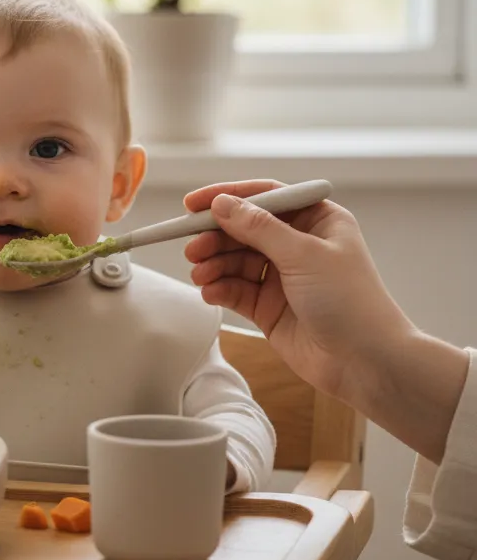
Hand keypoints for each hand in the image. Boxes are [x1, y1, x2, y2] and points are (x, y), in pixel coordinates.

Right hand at [183, 179, 413, 405]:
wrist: (365, 362)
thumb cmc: (349, 301)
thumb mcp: (303, 254)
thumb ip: (258, 228)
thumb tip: (222, 204)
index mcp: (317, 221)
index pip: (266, 197)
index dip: (229, 197)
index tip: (194, 204)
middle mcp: (298, 245)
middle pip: (245, 230)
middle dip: (216, 237)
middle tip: (193, 248)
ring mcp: (283, 277)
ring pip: (236, 261)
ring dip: (214, 265)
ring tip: (200, 275)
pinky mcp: (269, 307)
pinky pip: (236, 290)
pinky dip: (220, 288)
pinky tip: (211, 292)